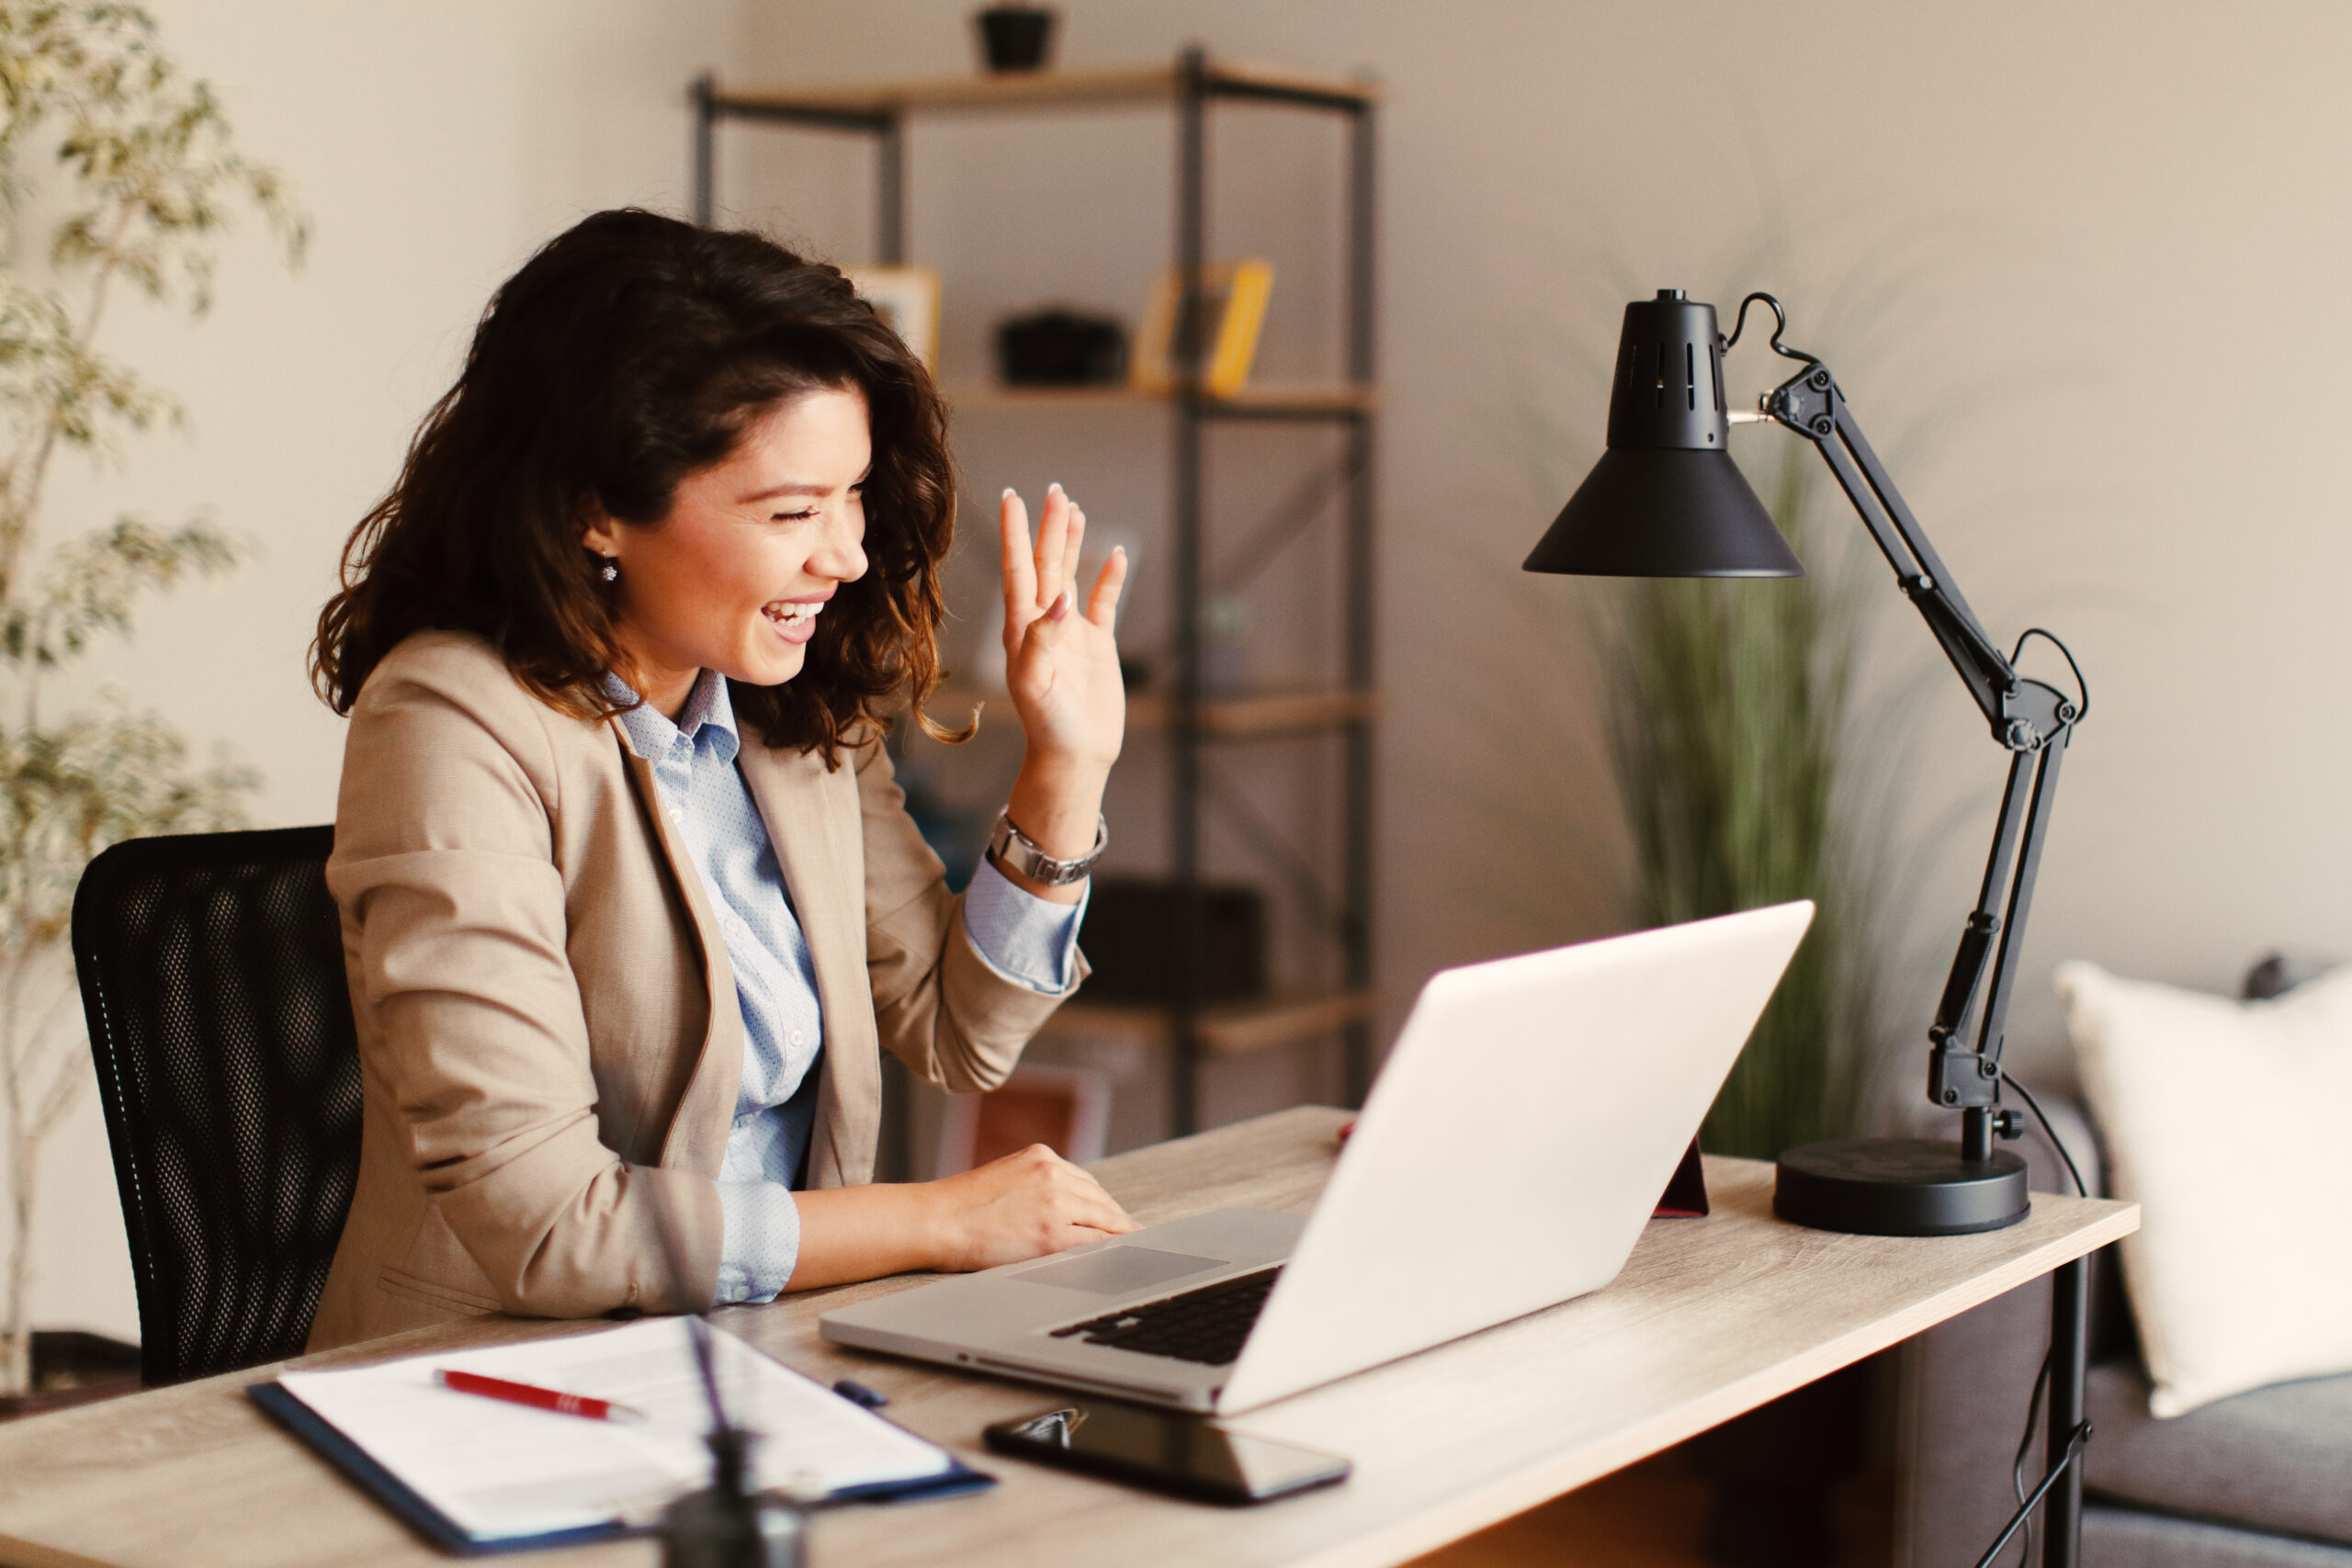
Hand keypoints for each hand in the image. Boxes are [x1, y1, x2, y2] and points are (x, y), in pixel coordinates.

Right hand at [920, 1142, 1139, 1272]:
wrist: (934, 1221)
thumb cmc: (961, 1207)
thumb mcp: (1006, 1179)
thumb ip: (1039, 1185)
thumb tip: (1074, 1209)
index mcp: (1041, 1155)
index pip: (1087, 1183)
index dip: (1106, 1205)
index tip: (1122, 1218)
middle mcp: (1052, 1172)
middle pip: (1101, 1200)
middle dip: (1118, 1221)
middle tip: (1137, 1236)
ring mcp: (1054, 1201)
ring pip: (1104, 1219)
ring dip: (1119, 1234)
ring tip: (1132, 1247)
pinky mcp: (1051, 1233)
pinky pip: (1095, 1242)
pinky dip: (1111, 1249)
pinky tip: (1118, 1257)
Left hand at [1000, 485, 1126, 779]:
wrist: (1074, 756)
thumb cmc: (1047, 725)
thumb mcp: (1035, 684)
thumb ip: (1042, 640)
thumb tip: (1061, 599)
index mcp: (1021, 628)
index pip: (1017, 570)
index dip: (1014, 534)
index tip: (1010, 498)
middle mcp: (1043, 623)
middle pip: (1045, 564)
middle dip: (1049, 527)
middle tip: (1054, 491)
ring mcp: (1071, 632)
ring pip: (1071, 575)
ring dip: (1072, 543)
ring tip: (1074, 509)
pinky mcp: (1097, 644)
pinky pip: (1104, 601)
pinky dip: (1109, 577)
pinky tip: (1116, 554)